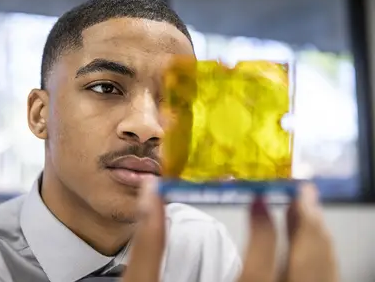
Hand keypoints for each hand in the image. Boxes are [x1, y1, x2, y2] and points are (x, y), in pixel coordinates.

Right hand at [122, 182, 338, 281]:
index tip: (257, 198)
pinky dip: (318, 268)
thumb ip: (149, 244)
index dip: (264, 224)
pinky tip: (306, 252)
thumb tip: (151, 195)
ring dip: (317, 247)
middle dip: (307, 228)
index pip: (260, 262)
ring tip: (308, 215)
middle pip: (303, 274)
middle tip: (302, 193)